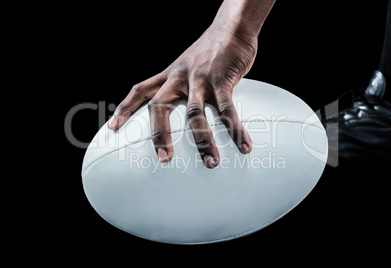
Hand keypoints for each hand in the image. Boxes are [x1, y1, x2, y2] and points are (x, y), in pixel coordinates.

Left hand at [108, 0, 275, 167]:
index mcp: (169, 75)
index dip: (124, 108)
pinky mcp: (222, 80)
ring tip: (210, 162)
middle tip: (163, 158)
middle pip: (159, 106)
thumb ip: (182, 85)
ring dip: (202, 140)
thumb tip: (185, 110)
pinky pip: (227, 109)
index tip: (113, 127)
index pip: (140, 90)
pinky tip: (243, 145)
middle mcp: (179, 78)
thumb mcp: (187, 65)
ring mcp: (200, 79)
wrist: (231, 29)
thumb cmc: (209, 51)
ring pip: (194, 113)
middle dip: (159, 134)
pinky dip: (235, 129)